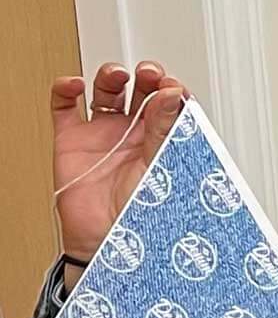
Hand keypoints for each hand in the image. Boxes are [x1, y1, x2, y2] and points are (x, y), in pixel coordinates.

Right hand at [50, 65, 186, 267]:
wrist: (107, 243)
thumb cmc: (140, 218)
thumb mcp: (159, 169)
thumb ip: (164, 129)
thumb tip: (171, 94)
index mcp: (162, 144)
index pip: (170, 106)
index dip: (171, 91)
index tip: (173, 85)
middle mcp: (134, 136)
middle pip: (141, 92)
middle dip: (146, 77)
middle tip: (150, 73)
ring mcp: (103, 136)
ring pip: (106, 92)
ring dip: (110, 76)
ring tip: (117, 75)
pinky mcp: (73, 140)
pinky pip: (65, 106)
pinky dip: (66, 88)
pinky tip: (75, 84)